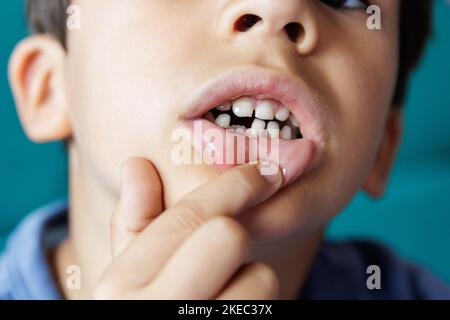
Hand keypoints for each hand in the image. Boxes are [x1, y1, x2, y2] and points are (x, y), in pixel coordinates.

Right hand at [94, 157, 282, 299]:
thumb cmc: (143, 311)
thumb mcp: (125, 276)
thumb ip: (131, 223)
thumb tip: (137, 163)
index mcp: (123, 285)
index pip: (191, 218)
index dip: (235, 184)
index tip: (264, 170)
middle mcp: (156, 311)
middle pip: (228, 237)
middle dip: (234, 234)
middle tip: (229, 243)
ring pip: (260, 278)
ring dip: (250, 280)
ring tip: (222, 294)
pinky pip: (266, 307)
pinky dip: (256, 304)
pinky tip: (231, 308)